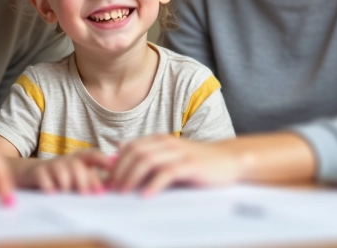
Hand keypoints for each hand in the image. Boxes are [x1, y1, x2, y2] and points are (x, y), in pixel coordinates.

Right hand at [15, 150, 111, 193]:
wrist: (32, 174)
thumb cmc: (61, 178)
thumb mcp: (77, 177)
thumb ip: (93, 181)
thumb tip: (110, 188)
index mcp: (79, 160)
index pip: (92, 155)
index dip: (102, 160)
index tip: (111, 168)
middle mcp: (66, 160)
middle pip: (76, 165)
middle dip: (82, 180)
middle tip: (85, 195)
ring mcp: (51, 165)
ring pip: (61, 171)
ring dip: (65, 183)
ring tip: (66, 193)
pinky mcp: (37, 172)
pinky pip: (43, 177)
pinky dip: (48, 186)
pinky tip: (52, 194)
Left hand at [108, 135, 242, 196]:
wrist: (229, 160)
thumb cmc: (198, 163)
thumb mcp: (171, 158)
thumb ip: (151, 162)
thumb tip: (123, 171)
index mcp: (160, 140)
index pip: (130, 147)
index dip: (116, 163)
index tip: (108, 180)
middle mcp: (167, 143)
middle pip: (134, 153)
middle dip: (120, 171)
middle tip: (113, 189)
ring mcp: (179, 153)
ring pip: (147, 160)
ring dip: (132, 177)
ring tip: (124, 193)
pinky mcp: (190, 165)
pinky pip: (167, 173)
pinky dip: (153, 184)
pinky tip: (146, 195)